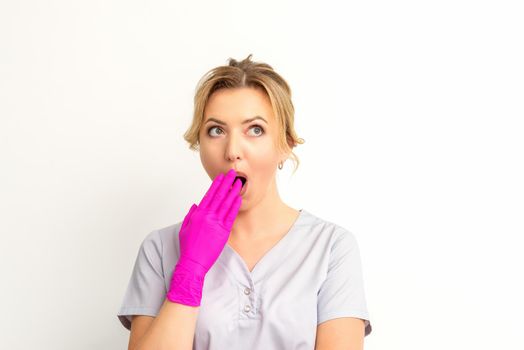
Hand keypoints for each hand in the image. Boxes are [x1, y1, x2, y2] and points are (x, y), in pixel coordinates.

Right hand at [166, 169, 242, 305]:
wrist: (193, 262)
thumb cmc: (188, 247)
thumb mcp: (184, 228)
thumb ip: (190, 215)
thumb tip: (196, 205)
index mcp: (198, 214)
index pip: (208, 195)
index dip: (216, 185)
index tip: (221, 177)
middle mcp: (207, 216)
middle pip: (219, 196)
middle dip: (226, 183)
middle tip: (233, 174)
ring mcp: (216, 223)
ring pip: (226, 203)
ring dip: (233, 191)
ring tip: (238, 183)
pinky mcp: (223, 231)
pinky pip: (231, 216)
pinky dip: (235, 206)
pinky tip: (238, 198)